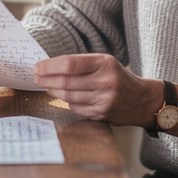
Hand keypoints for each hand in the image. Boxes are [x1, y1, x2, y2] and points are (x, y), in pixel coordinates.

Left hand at [33, 54, 158, 125]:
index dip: (50, 66)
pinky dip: (66, 101)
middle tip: (36, 77)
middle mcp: (105, 81)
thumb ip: (81, 64)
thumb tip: (50, 67)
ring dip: (53, 91)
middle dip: (46, 79)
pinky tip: (62, 96)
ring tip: (46, 86)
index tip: (38, 67)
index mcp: (105, 63)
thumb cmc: (117, 77)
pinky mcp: (101, 114)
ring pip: (68, 96)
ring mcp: (104, 99)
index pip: (70, 63)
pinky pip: (75, 107)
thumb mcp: (104, 63)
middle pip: (66, 82)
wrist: (140, 100)